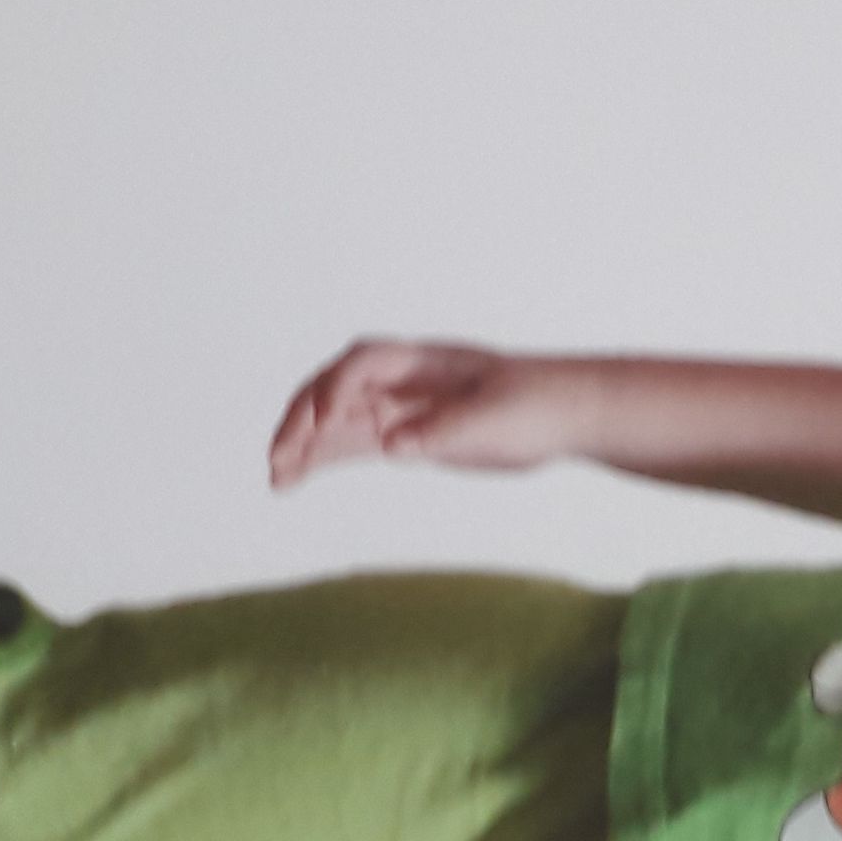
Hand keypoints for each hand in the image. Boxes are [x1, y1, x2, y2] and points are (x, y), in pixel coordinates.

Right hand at [265, 341, 587, 486]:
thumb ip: (439, 431)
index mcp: (424, 360)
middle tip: (279, 458)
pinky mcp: (405, 436)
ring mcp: (401, 407)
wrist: (566, 415)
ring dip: (303, 445)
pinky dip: (322, 459)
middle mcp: (403, 379)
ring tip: (275, 478)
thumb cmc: (536, 405)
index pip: (363, 362)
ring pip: (336, 420)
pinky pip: (352, 444)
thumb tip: (389, 446)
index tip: (323, 422)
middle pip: (336, 388)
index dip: (336, 387)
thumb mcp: (492, 419)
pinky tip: (294, 480)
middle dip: (303, 419)